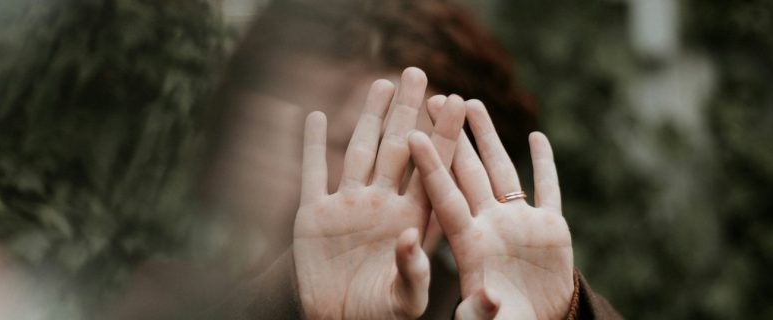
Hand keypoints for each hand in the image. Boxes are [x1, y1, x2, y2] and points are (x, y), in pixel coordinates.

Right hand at [293, 68, 466, 318]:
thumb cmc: (380, 317)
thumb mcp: (404, 301)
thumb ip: (414, 272)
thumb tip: (412, 238)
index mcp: (412, 221)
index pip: (433, 170)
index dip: (444, 135)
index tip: (459, 101)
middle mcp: (383, 206)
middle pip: (399, 150)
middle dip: (409, 112)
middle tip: (419, 73)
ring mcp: (348, 207)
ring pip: (361, 152)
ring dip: (370, 118)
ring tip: (382, 83)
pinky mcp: (314, 216)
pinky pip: (313, 173)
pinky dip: (313, 146)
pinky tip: (317, 116)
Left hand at [411, 97, 574, 318]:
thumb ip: (480, 309)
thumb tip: (483, 295)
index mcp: (468, 243)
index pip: (444, 196)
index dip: (431, 166)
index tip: (414, 134)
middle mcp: (489, 225)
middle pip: (466, 171)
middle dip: (453, 134)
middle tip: (434, 97)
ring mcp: (518, 223)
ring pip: (501, 170)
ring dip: (488, 137)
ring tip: (472, 102)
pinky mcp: (550, 229)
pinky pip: (548, 190)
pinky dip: (545, 164)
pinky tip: (537, 137)